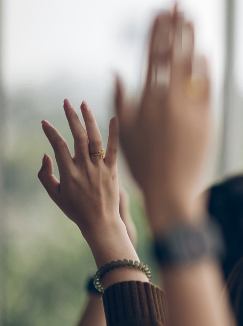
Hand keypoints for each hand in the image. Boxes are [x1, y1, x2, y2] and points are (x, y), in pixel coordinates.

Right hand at [39, 100, 122, 239]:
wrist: (101, 223)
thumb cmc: (76, 210)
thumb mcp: (55, 195)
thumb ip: (45, 175)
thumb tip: (45, 154)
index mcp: (69, 173)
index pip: (59, 146)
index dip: (51, 132)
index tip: (45, 122)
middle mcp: (85, 168)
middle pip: (78, 137)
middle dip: (71, 117)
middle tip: (66, 102)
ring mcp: (100, 168)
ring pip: (95, 139)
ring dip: (89, 119)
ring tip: (83, 104)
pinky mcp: (113, 171)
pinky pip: (114, 150)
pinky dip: (114, 133)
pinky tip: (114, 118)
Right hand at [116, 7, 211, 234]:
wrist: (171, 188)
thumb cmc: (143, 163)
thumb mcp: (125, 129)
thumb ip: (122, 98)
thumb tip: (118, 70)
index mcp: (146, 99)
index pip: (151, 55)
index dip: (155, 31)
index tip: (158, 11)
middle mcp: (168, 99)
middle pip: (173, 53)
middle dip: (175, 25)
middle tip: (179, 2)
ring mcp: (190, 107)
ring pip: (192, 66)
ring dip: (192, 40)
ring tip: (193, 18)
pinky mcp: (208, 118)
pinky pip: (208, 86)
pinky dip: (206, 68)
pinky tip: (206, 51)